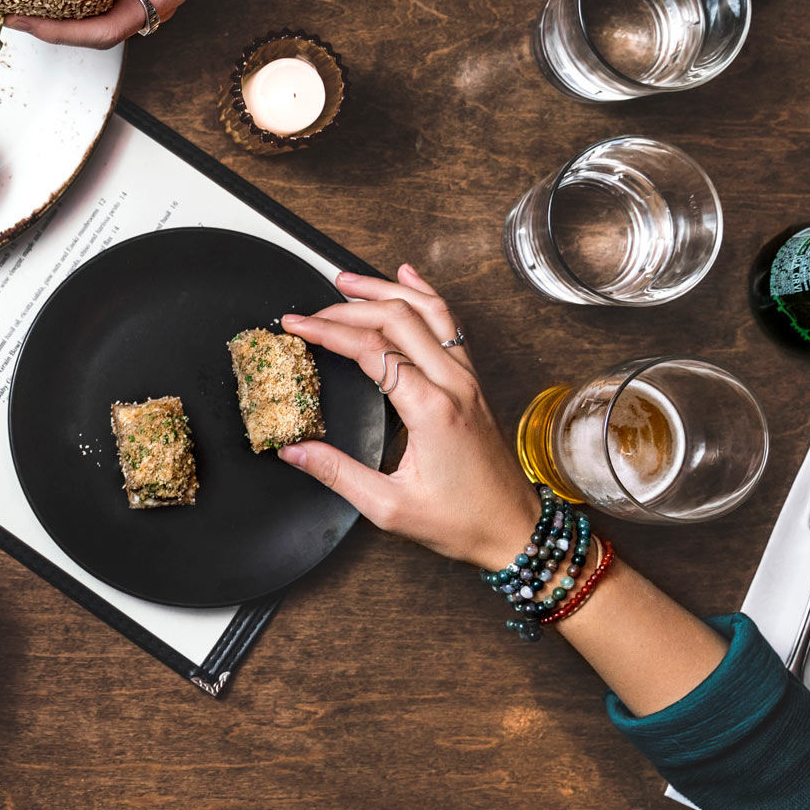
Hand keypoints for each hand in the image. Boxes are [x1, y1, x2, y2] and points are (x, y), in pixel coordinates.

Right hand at [276, 266, 539, 571]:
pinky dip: (426, 296)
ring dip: (386, 290)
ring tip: (347, 281)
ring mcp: (468, 379)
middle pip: (398, 318)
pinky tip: (408, 279)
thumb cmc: (461, 523)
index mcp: (431, 409)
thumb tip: (293, 450)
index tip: (295, 326)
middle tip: (310, 311)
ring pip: (429, 310)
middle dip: (347, 307)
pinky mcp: (472, 384)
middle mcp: (454, 384)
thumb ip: (337, 473)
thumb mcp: (389, 507)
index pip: (372, 349)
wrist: (515, 531)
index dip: (328, 331)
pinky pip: (450, 325)